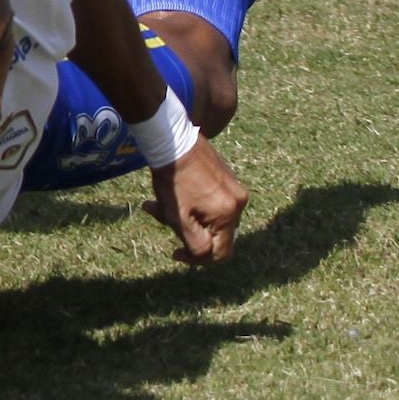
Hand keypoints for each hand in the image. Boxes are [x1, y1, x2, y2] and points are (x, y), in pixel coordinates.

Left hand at [142, 139, 247, 263]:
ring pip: (212, 217)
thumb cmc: (172, 178)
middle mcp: (239, 202)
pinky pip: (214, 201)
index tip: (176, 252)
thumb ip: (195, 244)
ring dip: (188, 218)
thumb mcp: (177, 217)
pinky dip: (194, 204)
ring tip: (160, 204)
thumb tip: (203, 255)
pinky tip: (173, 194)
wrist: (171, 139)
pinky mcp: (227, 177)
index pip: (221, 253)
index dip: (198, 260)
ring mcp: (234, 187)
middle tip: (162, 219)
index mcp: (229, 214)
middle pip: (216, 234)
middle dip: (189, 233)